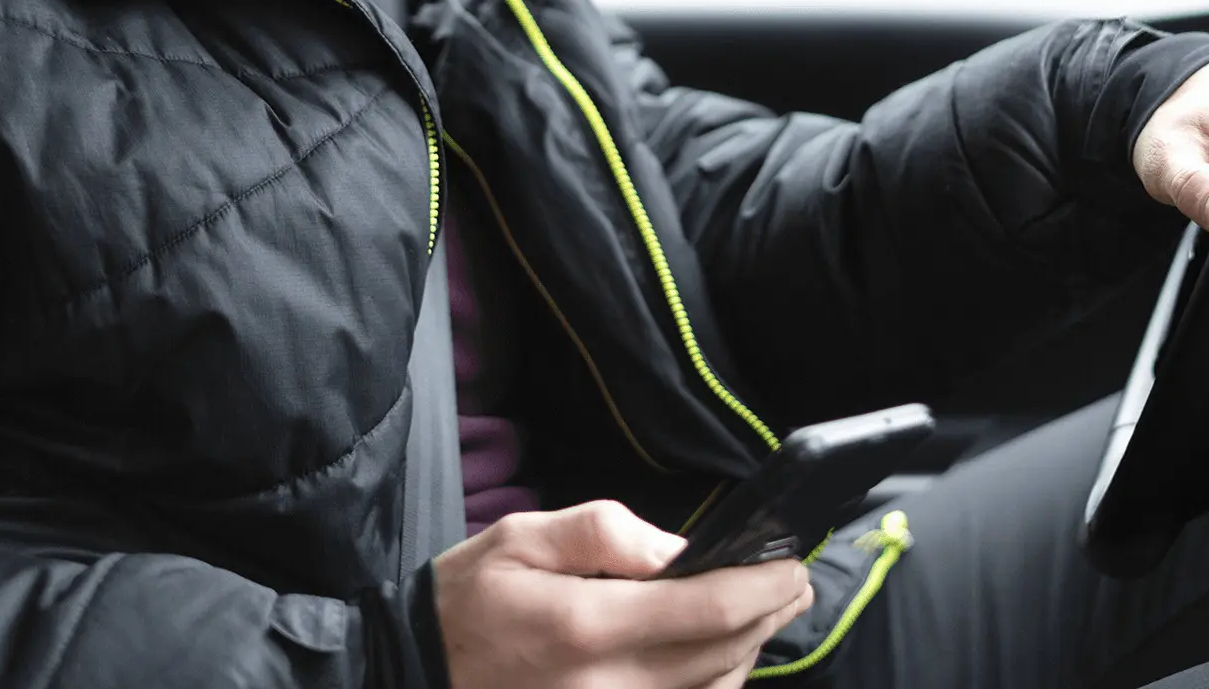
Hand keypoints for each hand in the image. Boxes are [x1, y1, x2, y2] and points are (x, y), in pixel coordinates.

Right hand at [432, 500, 814, 687]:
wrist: (414, 673)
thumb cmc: (468, 598)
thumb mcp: (522, 538)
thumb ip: (604, 534)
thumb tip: (680, 550)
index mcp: (588, 625)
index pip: (708, 608)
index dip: (765, 585)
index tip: (792, 559)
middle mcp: (608, 686)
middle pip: (724, 654)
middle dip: (771, 614)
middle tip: (794, 580)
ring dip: (750, 650)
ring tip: (768, 610)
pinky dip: (716, 685)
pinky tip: (723, 655)